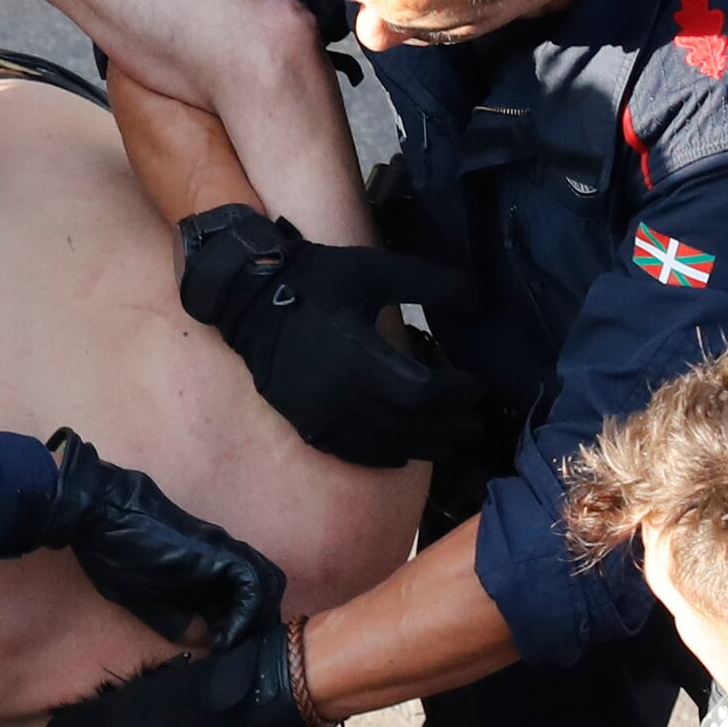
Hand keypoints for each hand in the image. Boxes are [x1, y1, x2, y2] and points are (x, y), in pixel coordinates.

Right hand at [18, 428, 282, 651]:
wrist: (102, 517)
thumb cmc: (116, 556)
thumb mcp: (150, 603)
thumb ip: (179, 623)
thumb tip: (204, 643)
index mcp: (210, 572)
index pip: (246, 604)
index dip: (242, 632)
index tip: (225, 657)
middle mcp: (226, 561)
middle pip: (267, 594)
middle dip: (257, 628)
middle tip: (236, 655)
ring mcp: (226, 553)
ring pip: (268, 587)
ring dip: (256, 622)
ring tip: (233, 648)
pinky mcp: (220, 553)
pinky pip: (251, 585)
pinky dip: (245, 615)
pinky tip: (226, 638)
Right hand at [176, 210, 510, 467]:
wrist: (249, 301)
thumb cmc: (315, 282)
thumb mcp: (374, 270)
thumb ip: (429, 284)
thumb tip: (478, 300)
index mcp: (361, 362)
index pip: (424, 395)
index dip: (458, 395)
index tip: (478, 386)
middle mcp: (342, 400)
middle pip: (410, 428)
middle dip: (450, 426)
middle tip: (477, 420)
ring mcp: (322, 419)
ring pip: (386, 447)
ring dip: (425, 446)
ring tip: (452, 439)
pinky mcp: (309, 426)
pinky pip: (355, 454)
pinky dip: (386, 457)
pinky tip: (404, 453)